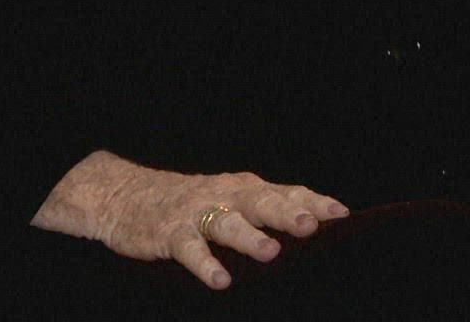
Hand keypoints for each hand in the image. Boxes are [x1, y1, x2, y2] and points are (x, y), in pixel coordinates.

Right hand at [31, 150, 347, 289]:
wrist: (127, 195)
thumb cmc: (194, 202)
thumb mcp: (232, 199)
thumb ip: (266, 211)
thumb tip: (313, 230)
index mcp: (247, 188)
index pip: (287, 192)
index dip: (315, 201)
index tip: (342, 214)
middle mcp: (227, 196)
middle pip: (261, 202)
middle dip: (287, 213)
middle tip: (311, 226)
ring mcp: (198, 214)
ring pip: (227, 224)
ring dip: (250, 238)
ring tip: (271, 252)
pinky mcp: (171, 234)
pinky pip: (190, 250)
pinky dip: (206, 264)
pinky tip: (221, 281)